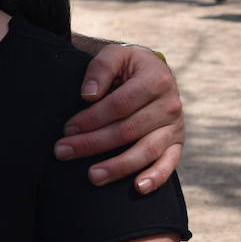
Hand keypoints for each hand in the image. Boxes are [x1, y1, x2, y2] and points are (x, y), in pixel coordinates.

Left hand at [55, 45, 183, 193]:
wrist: (153, 71)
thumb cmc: (127, 65)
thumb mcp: (114, 54)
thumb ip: (100, 68)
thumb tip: (88, 95)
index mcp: (155, 79)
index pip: (119, 105)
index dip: (92, 118)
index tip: (67, 129)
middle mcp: (170, 104)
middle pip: (128, 130)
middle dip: (93, 143)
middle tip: (63, 152)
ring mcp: (175, 126)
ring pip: (147, 151)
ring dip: (118, 166)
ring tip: (92, 176)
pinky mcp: (177, 142)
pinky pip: (170, 163)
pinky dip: (156, 177)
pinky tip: (138, 187)